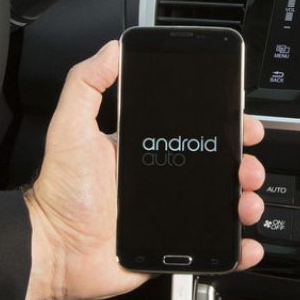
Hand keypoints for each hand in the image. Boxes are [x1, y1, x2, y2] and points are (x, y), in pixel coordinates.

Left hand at [23, 40, 265, 299]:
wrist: (53, 249)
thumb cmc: (59, 191)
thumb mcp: (70, 127)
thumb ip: (86, 84)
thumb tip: (111, 50)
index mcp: (147, 149)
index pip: (196, 131)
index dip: (225, 126)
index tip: (242, 121)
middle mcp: (164, 180)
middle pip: (219, 167)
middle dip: (243, 163)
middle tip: (246, 165)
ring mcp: (171, 215)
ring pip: (224, 205)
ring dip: (245, 201)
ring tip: (245, 203)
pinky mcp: (172, 247)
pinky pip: (213, 248)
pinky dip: (238, 249)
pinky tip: (246, 244)